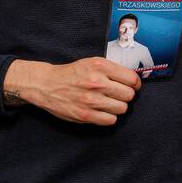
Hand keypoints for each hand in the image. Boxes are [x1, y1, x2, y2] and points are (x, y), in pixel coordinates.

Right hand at [5, 57, 140, 125]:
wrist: (47, 84)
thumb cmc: (72, 73)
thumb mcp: (92, 62)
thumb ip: (112, 70)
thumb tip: (133, 80)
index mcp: (100, 66)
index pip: (131, 78)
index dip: (134, 84)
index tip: (132, 86)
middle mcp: (97, 82)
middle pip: (129, 95)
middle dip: (126, 95)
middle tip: (118, 95)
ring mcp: (91, 100)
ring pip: (122, 108)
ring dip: (118, 107)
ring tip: (109, 103)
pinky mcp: (85, 115)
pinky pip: (110, 120)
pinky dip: (109, 117)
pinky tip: (102, 111)